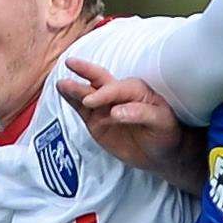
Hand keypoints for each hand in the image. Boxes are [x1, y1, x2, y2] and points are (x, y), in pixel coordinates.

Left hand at [58, 58, 205, 193]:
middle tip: (73, 71)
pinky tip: (118, 113)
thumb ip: (83, 107)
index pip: (98, 79)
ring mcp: (147, 104)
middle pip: (110, 82)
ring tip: (90, 100)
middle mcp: (131, 94)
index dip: (84, 70)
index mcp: (116, 95)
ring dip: (108, 94)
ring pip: (128, 92)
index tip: (67, 63)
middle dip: (91, 74)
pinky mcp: (161, 119)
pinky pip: (146, 113)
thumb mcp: (100, 124)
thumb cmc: (131, 139)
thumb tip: (61, 86)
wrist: (159, 158)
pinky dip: (132, 112)